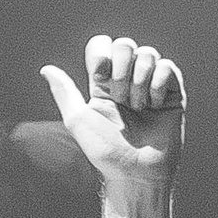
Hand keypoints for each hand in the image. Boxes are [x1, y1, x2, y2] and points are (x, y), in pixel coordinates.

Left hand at [39, 35, 184, 194]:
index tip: (101, 77)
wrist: (136, 172)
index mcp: (103, 82)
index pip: (102, 45)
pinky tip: (155, 105)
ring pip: (148, 54)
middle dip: (122, 70)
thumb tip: (46, 69)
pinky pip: (168, 67)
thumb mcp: (78, 120)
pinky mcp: (172, 93)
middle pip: (125, 45)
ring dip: (140, 80)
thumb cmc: (105, 151)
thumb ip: (64, 92)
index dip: (102, 55)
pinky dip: (158, 83)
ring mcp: (150, 85)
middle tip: (122, 99)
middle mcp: (127, 80)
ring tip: (139, 107)